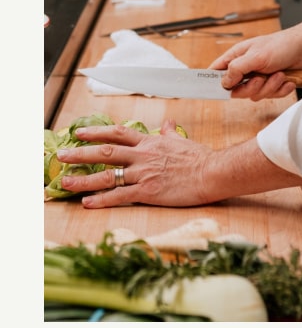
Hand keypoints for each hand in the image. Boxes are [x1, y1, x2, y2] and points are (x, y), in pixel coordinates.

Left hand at [57, 125, 215, 208]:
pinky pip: (119, 196)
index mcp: (149, 143)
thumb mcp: (182, 141)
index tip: (79, 133)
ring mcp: (143, 174)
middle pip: (105, 153)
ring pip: (107, 176)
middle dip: (80, 154)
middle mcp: (142, 156)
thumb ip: (169, 134)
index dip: (96, 133)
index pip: (117, 134)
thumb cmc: (201, 158)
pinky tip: (88, 203)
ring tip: (65, 182)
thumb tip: (167, 124)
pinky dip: (101, 200)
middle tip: (62, 156)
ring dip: (83, 179)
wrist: (213, 172)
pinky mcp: (147, 191)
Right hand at [210, 22, 301, 100]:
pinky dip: (280, 90)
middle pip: (237, 90)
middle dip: (252, 88)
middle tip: (260, 79)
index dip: (214, 82)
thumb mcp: (256, 56)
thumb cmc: (280, 45)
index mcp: (237, 57)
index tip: (218, 90)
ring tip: (279, 75)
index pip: (217, 71)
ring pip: (255, 95)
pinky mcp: (271, 84)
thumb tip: (224, 82)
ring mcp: (258, 77)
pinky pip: (271, 95)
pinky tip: (286, 80)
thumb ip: (237, 68)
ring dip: (270, 87)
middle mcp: (246, 68)